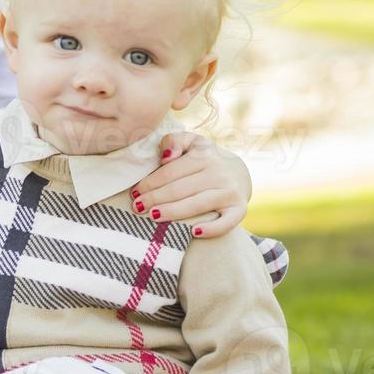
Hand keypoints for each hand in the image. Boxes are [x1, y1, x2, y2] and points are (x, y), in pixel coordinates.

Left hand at [131, 132, 248, 237]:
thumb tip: (165, 158)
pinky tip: (194, 232)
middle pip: (180, 189)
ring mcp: (230, 192)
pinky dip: (213, 229)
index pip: (170, 172)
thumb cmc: (204, 158)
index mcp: (204, 156)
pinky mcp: (239, 209)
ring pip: (197, 204)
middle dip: (155, 198)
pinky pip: (228, 222)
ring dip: (173, 212)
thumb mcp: (190, 142)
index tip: (135, 192)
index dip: (150, 183)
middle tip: (137, 207)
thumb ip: (174, 140)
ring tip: (153, 216)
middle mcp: (219, 173)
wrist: (238, 172)